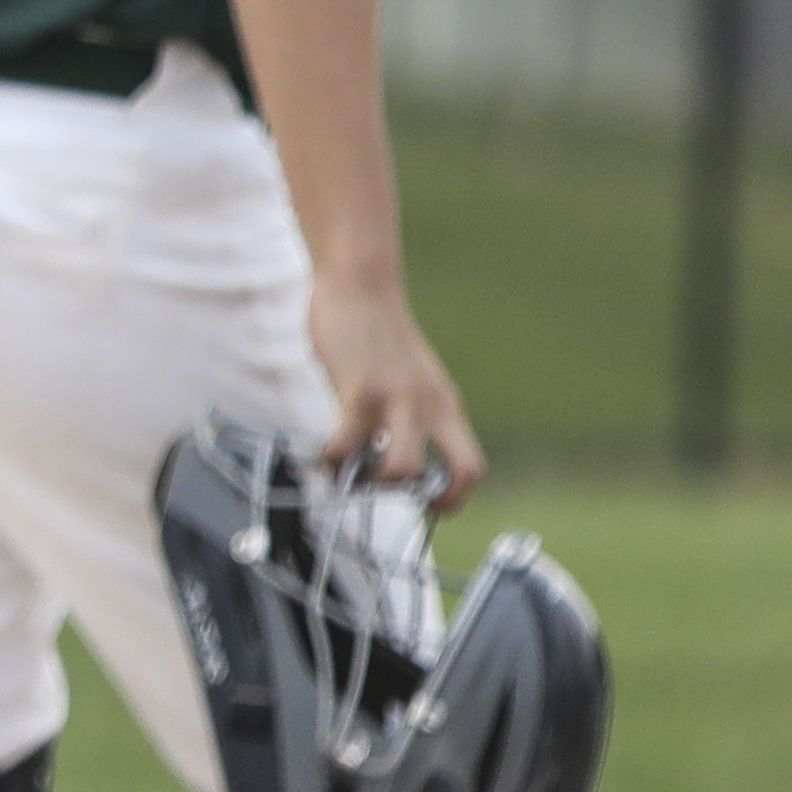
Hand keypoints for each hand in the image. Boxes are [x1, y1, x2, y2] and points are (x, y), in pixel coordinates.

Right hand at [307, 271, 483, 508]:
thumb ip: (404, 413)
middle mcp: (432, 405)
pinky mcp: (362, 390)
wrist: (359, 285)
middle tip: (393, 495)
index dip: (454, 496)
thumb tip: (379, 455)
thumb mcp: (405, 378)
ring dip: (374, 484)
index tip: (426, 506)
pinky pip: (348, 443)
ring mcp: (400, 399)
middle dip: (432, 500)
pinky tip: (320, 456)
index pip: (471, 465)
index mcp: (445, 405)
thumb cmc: (373, 334)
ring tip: (347, 475)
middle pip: (462, 471)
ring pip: (405, 468)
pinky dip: (331, 460)